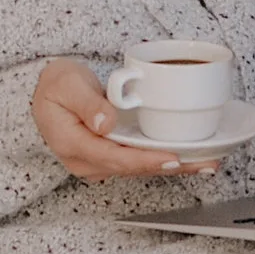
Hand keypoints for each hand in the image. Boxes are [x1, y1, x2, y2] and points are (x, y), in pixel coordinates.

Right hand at [33, 58, 221, 179]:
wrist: (49, 90)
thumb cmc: (56, 85)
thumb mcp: (66, 84)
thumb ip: (87, 104)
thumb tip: (106, 124)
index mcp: (71, 144)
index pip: (113, 157)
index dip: (144, 160)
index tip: (171, 158)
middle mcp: (85, 161)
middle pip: (132, 168)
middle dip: (169, 167)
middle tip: (204, 163)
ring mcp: (98, 162)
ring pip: (138, 168)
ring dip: (173, 166)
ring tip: (205, 162)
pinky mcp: (109, 157)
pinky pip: (138, 161)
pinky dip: (163, 159)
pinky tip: (189, 159)